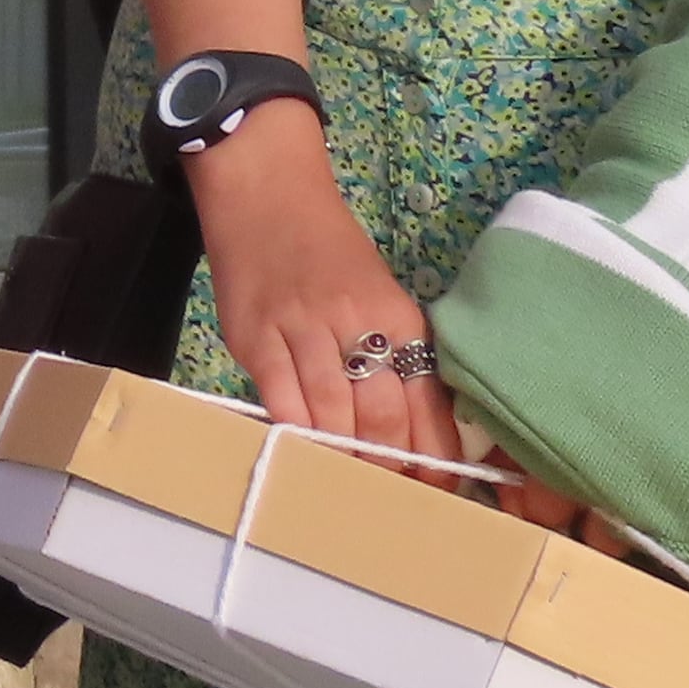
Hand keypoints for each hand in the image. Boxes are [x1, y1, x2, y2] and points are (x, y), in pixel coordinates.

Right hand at [183, 108, 448, 463]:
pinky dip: (295, 430)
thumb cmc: (329, 251)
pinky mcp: (255, 333)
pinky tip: (302, 448)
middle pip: (383, 419)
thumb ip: (396, 357)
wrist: (267, 192)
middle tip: (385, 495)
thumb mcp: (379, 297)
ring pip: (334, 415)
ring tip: (345, 481)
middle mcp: (357, 324)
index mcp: (400, 318)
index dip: (433, 460)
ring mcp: (302, 328)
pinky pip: (280, 398)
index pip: (427, 405)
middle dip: (388, 469)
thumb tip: (413, 434)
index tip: (432, 491)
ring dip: (343, 459)